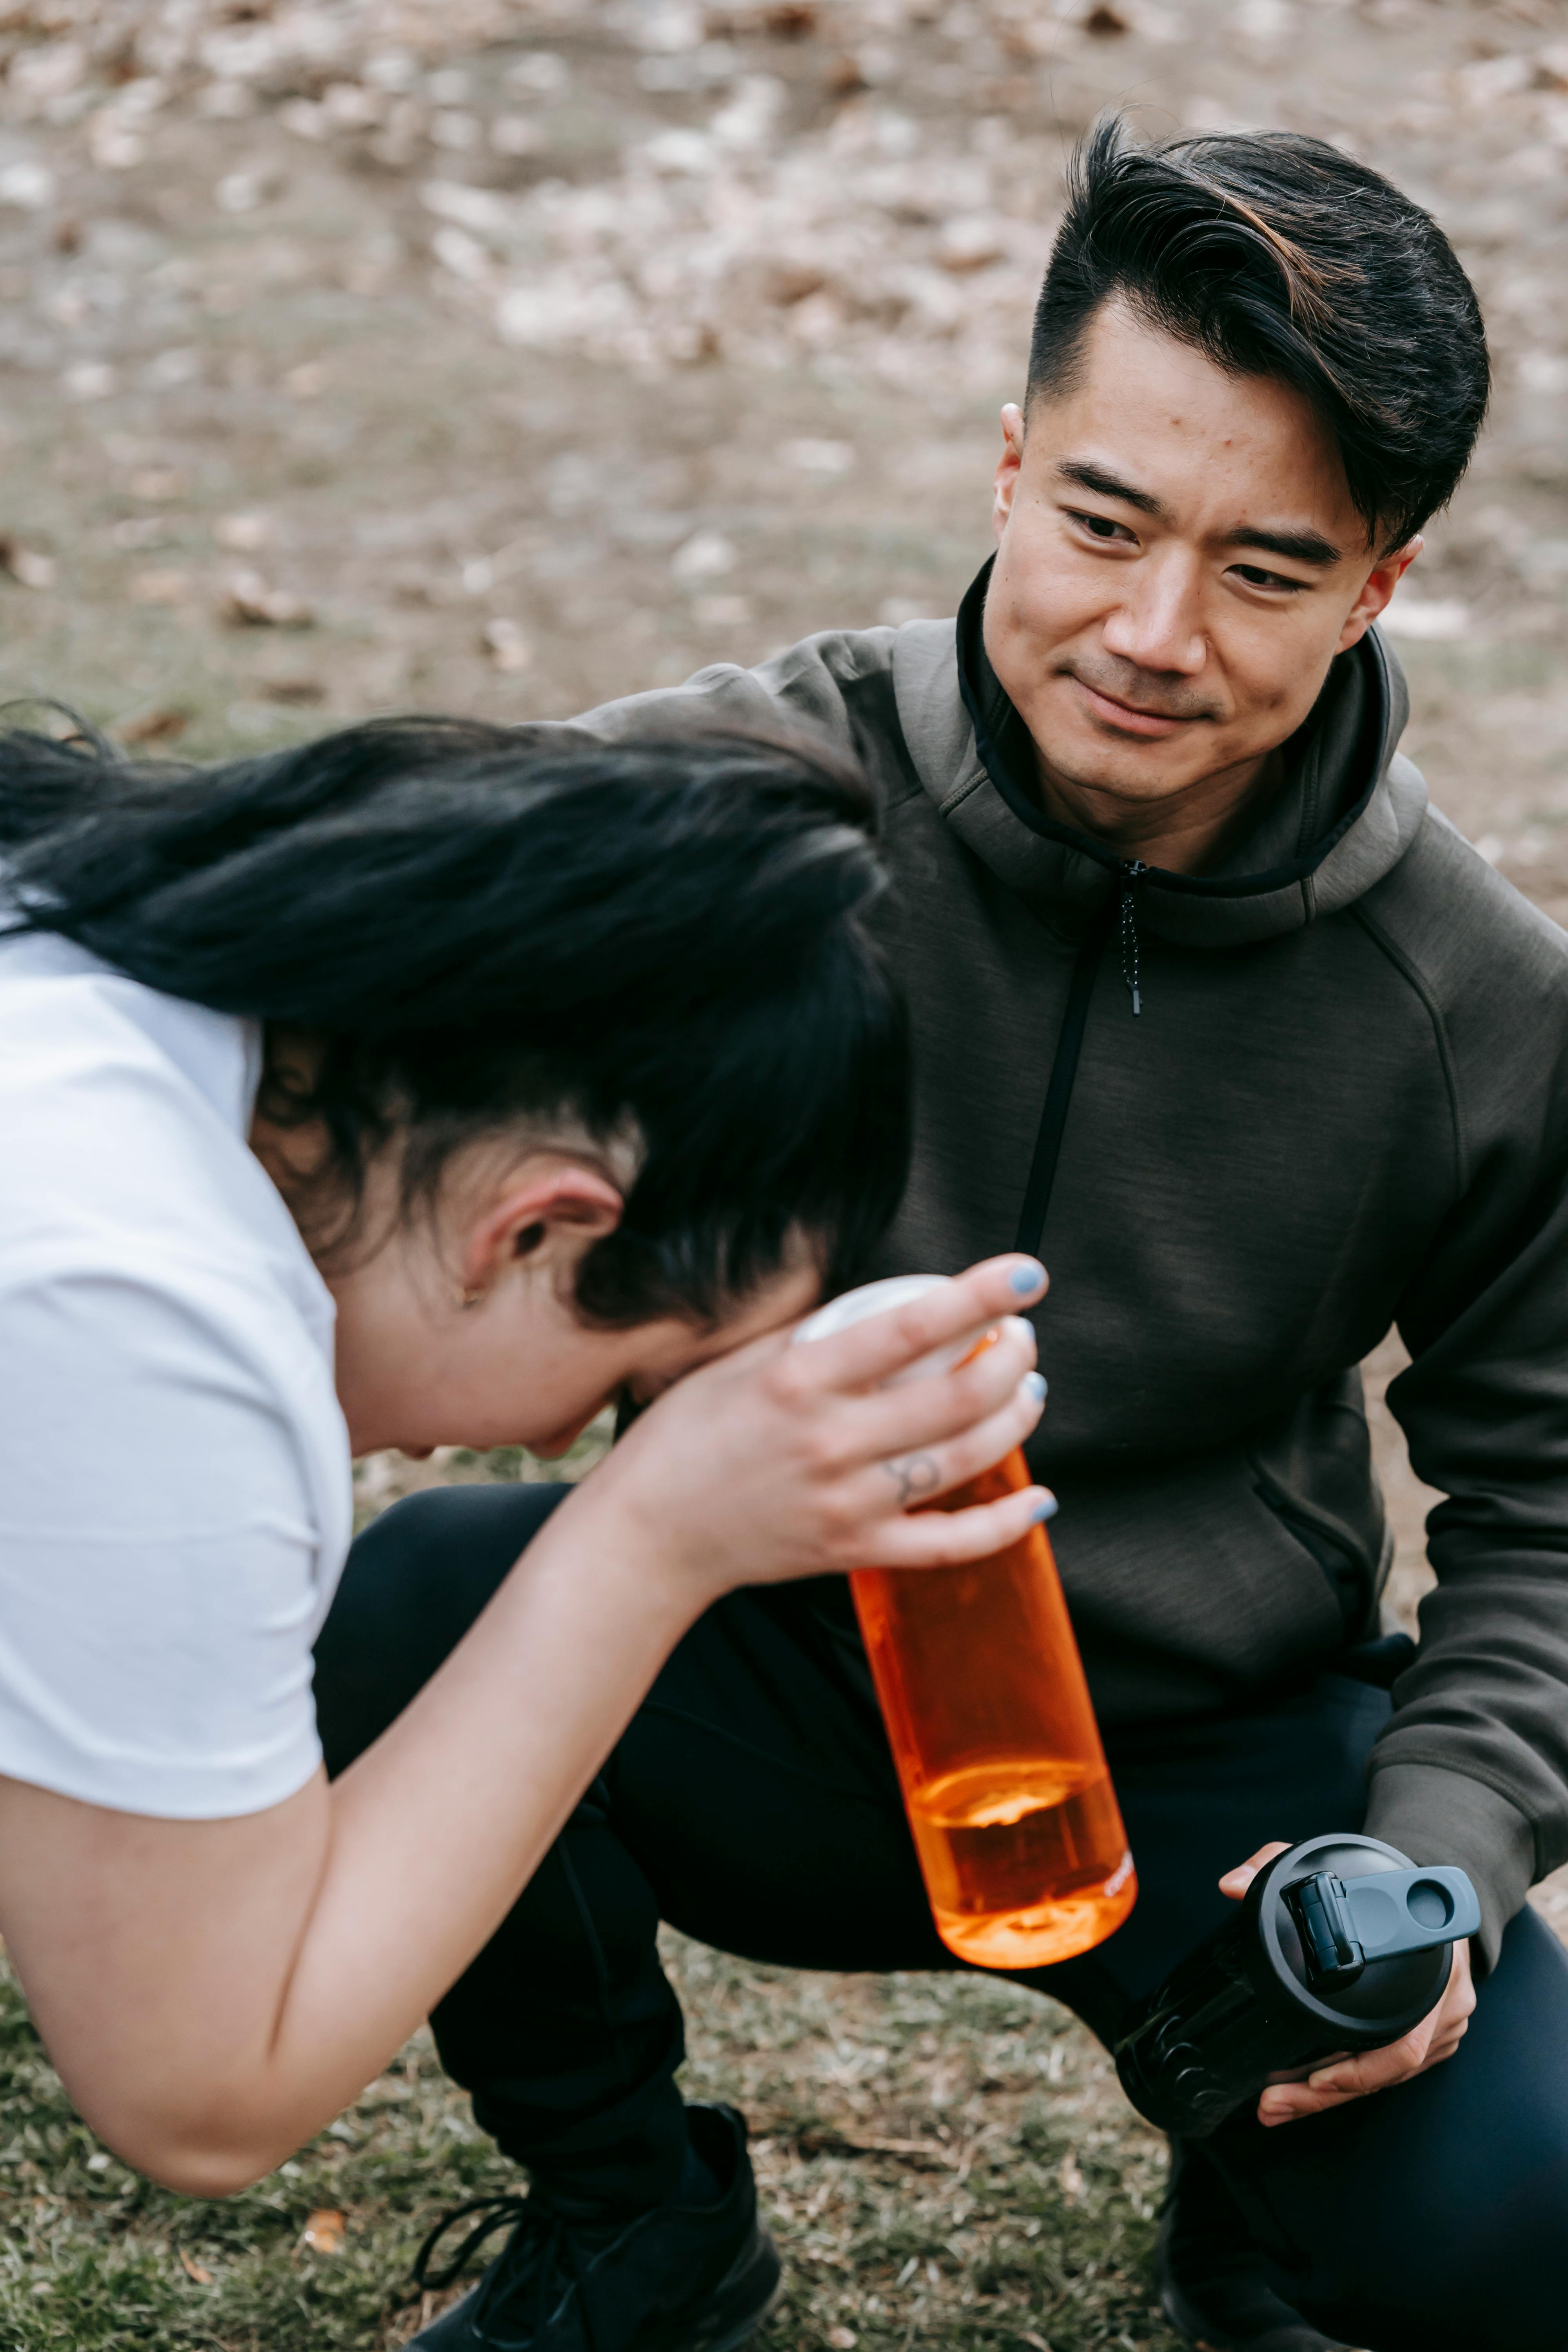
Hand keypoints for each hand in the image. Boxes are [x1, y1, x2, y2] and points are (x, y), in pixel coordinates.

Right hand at [582, 1253, 1051, 1604]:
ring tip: (1030, 1392)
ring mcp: (848, 1502)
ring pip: (964, 1460)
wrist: (648, 1534)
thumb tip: (884, 1306)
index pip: (910, 1327)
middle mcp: (830, 1441)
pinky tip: (1040, 1498)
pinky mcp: (855, 1552)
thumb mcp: (737, 1363)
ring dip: (1016, 1420)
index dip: (977, 1296)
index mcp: (800, 1381)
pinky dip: (1006, 1524)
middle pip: (957, 1395)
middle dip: (1013, 1359)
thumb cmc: (685, 1438)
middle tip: (1023, 1338)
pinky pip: (951, 1545)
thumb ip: (812, 1335)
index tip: (1024, 1273)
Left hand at [1218, 1842, 1475, 2125]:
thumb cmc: (1387, 1884)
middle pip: (1386, 2072)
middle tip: (1274, 2103)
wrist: (1434, 1893)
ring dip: (1331, 2097)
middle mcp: (1445, 2008)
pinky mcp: (1434, 2041)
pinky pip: (1390, 2073)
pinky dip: (1349, 2084)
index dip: (1362, 2067)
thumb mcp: (1335, 1865)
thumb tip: (1231, 1885)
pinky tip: (1307, 2093)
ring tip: (1278, 2105)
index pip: (1406, 2040)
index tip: (1317, 2079)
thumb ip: (1278, 1863)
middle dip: (1326, 2095)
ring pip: (1386, 2080)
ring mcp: (1443, 2030)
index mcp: (1433, 1971)